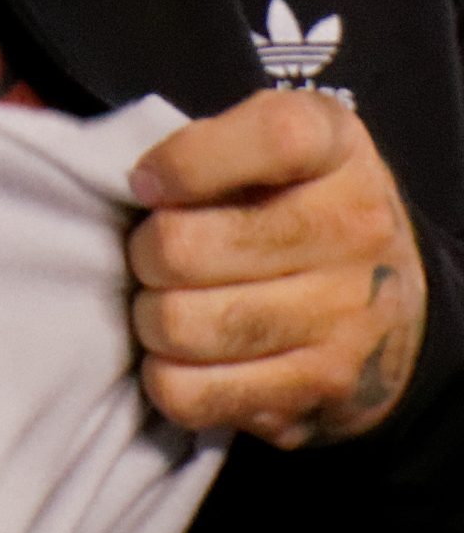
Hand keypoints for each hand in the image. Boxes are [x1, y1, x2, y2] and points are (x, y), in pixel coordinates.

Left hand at [127, 90, 426, 448]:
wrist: (391, 305)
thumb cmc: (300, 209)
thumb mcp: (277, 148)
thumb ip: (214, 144)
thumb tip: (141, 187)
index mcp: (336, 146)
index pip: (271, 139)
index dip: (186, 162)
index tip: (147, 184)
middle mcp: (352, 228)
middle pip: (186, 247)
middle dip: (143, 253)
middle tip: (152, 255)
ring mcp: (341, 315)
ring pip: (180, 324)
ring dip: (151, 318)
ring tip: (168, 305)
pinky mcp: (318, 387)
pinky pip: (192, 393)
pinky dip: (166, 376)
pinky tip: (184, 356)